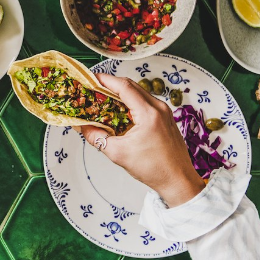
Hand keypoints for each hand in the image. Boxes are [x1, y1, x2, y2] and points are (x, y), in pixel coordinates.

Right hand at [77, 74, 203, 206]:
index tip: (90, 79)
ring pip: (138, 93)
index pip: (123, 86)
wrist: (178, 181)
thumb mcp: (118, 153)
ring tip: (102, 100)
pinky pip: (144, 102)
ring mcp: (164, 112)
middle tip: (92, 89)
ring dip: (120, 93)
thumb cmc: (154, 169)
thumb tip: (81, 126)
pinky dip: (129, 102)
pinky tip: (118, 111)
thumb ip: (96, 137)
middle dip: (110, 85)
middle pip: (130, 86)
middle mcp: (159, 108)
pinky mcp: (165, 118)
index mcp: (149, 113)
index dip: (104, 80)